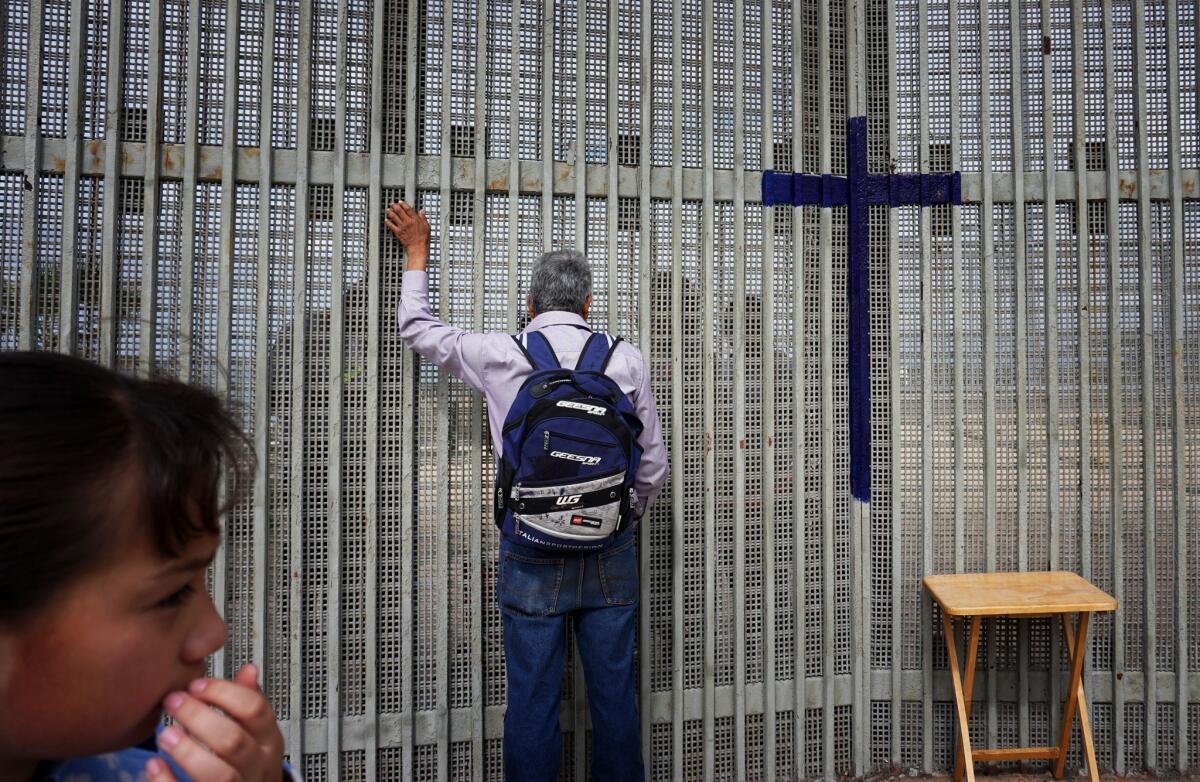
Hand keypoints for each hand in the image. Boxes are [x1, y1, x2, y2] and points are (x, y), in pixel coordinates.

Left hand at [146, 664, 285, 781]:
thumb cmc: (250, 765)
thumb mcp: (259, 734)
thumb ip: (250, 703)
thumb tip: (249, 669)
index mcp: (268, 741)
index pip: (254, 709)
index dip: (223, 692)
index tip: (196, 685)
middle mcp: (257, 766)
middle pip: (233, 740)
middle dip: (200, 718)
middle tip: (173, 702)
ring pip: (219, 774)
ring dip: (188, 752)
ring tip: (165, 734)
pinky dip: (169, 781)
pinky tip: (155, 764)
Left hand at [384, 200, 430, 270]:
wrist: (418, 248)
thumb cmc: (423, 239)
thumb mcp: (427, 227)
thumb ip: (423, 218)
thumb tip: (422, 211)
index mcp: (415, 219)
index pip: (408, 209)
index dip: (403, 204)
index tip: (400, 201)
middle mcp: (408, 222)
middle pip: (399, 211)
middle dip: (394, 206)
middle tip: (392, 204)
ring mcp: (402, 227)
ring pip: (394, 217)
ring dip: (390, 212)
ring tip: (388, 210)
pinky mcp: (398, 232)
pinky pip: (391, 226)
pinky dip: (388, 222)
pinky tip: (386, 220)